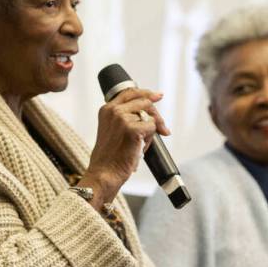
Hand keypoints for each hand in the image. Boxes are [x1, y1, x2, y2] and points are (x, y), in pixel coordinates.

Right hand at [79, 88, 169, 207]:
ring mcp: (122, 119)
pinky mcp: (132, 129)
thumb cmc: (109, 157)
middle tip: (163, 130)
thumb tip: (147, 114)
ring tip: (139, 146)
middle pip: (145, 102)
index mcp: (107, 110)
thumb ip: (124, 118)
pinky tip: (139, 149)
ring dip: (150, 133)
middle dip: (157, 116)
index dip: (146, 93)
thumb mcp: (111, 131)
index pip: (130, 93)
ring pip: (150, 118)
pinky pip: (152, 128)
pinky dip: (150, 141)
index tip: (157, 96)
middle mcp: (114, 111)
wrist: (103, 173)